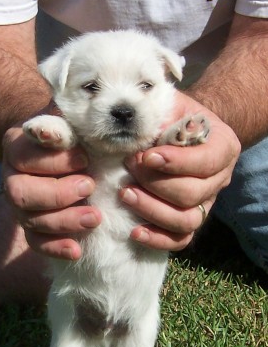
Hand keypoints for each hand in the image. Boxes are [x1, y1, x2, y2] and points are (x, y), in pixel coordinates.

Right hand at [2, 122, 101, 259]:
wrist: (67, 153)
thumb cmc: (71, 135)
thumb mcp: (69, 121)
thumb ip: (61, 124)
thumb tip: (51, 135)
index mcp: (16, 148)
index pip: (24, 157)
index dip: (54, 161)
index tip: (85, 158)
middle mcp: (12, 179)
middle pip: (21, 194)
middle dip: (58, 194)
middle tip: (90, 186)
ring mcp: (19, 206)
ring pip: (30, 221)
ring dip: (64, 221)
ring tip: (95, 218)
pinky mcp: (32, 227)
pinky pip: (36, 243)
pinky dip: (55, 248)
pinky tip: (76, 250)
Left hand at [119, 91, 240, 250]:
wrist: (180, 130)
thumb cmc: (173, 117)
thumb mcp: (171, 106)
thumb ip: (161, 116)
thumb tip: (135, 133)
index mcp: (223, 147)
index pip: (206, 161)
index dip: (175, 162)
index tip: (146, 156)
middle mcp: (219, 179)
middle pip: (192, 193)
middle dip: (155, 183)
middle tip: (129, 168)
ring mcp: (205, 203)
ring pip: (186, 220)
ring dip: (152, 210)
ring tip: (125, 194)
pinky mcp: (190, 220)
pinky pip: (180, 240)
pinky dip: (158, 238)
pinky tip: (135, 232)